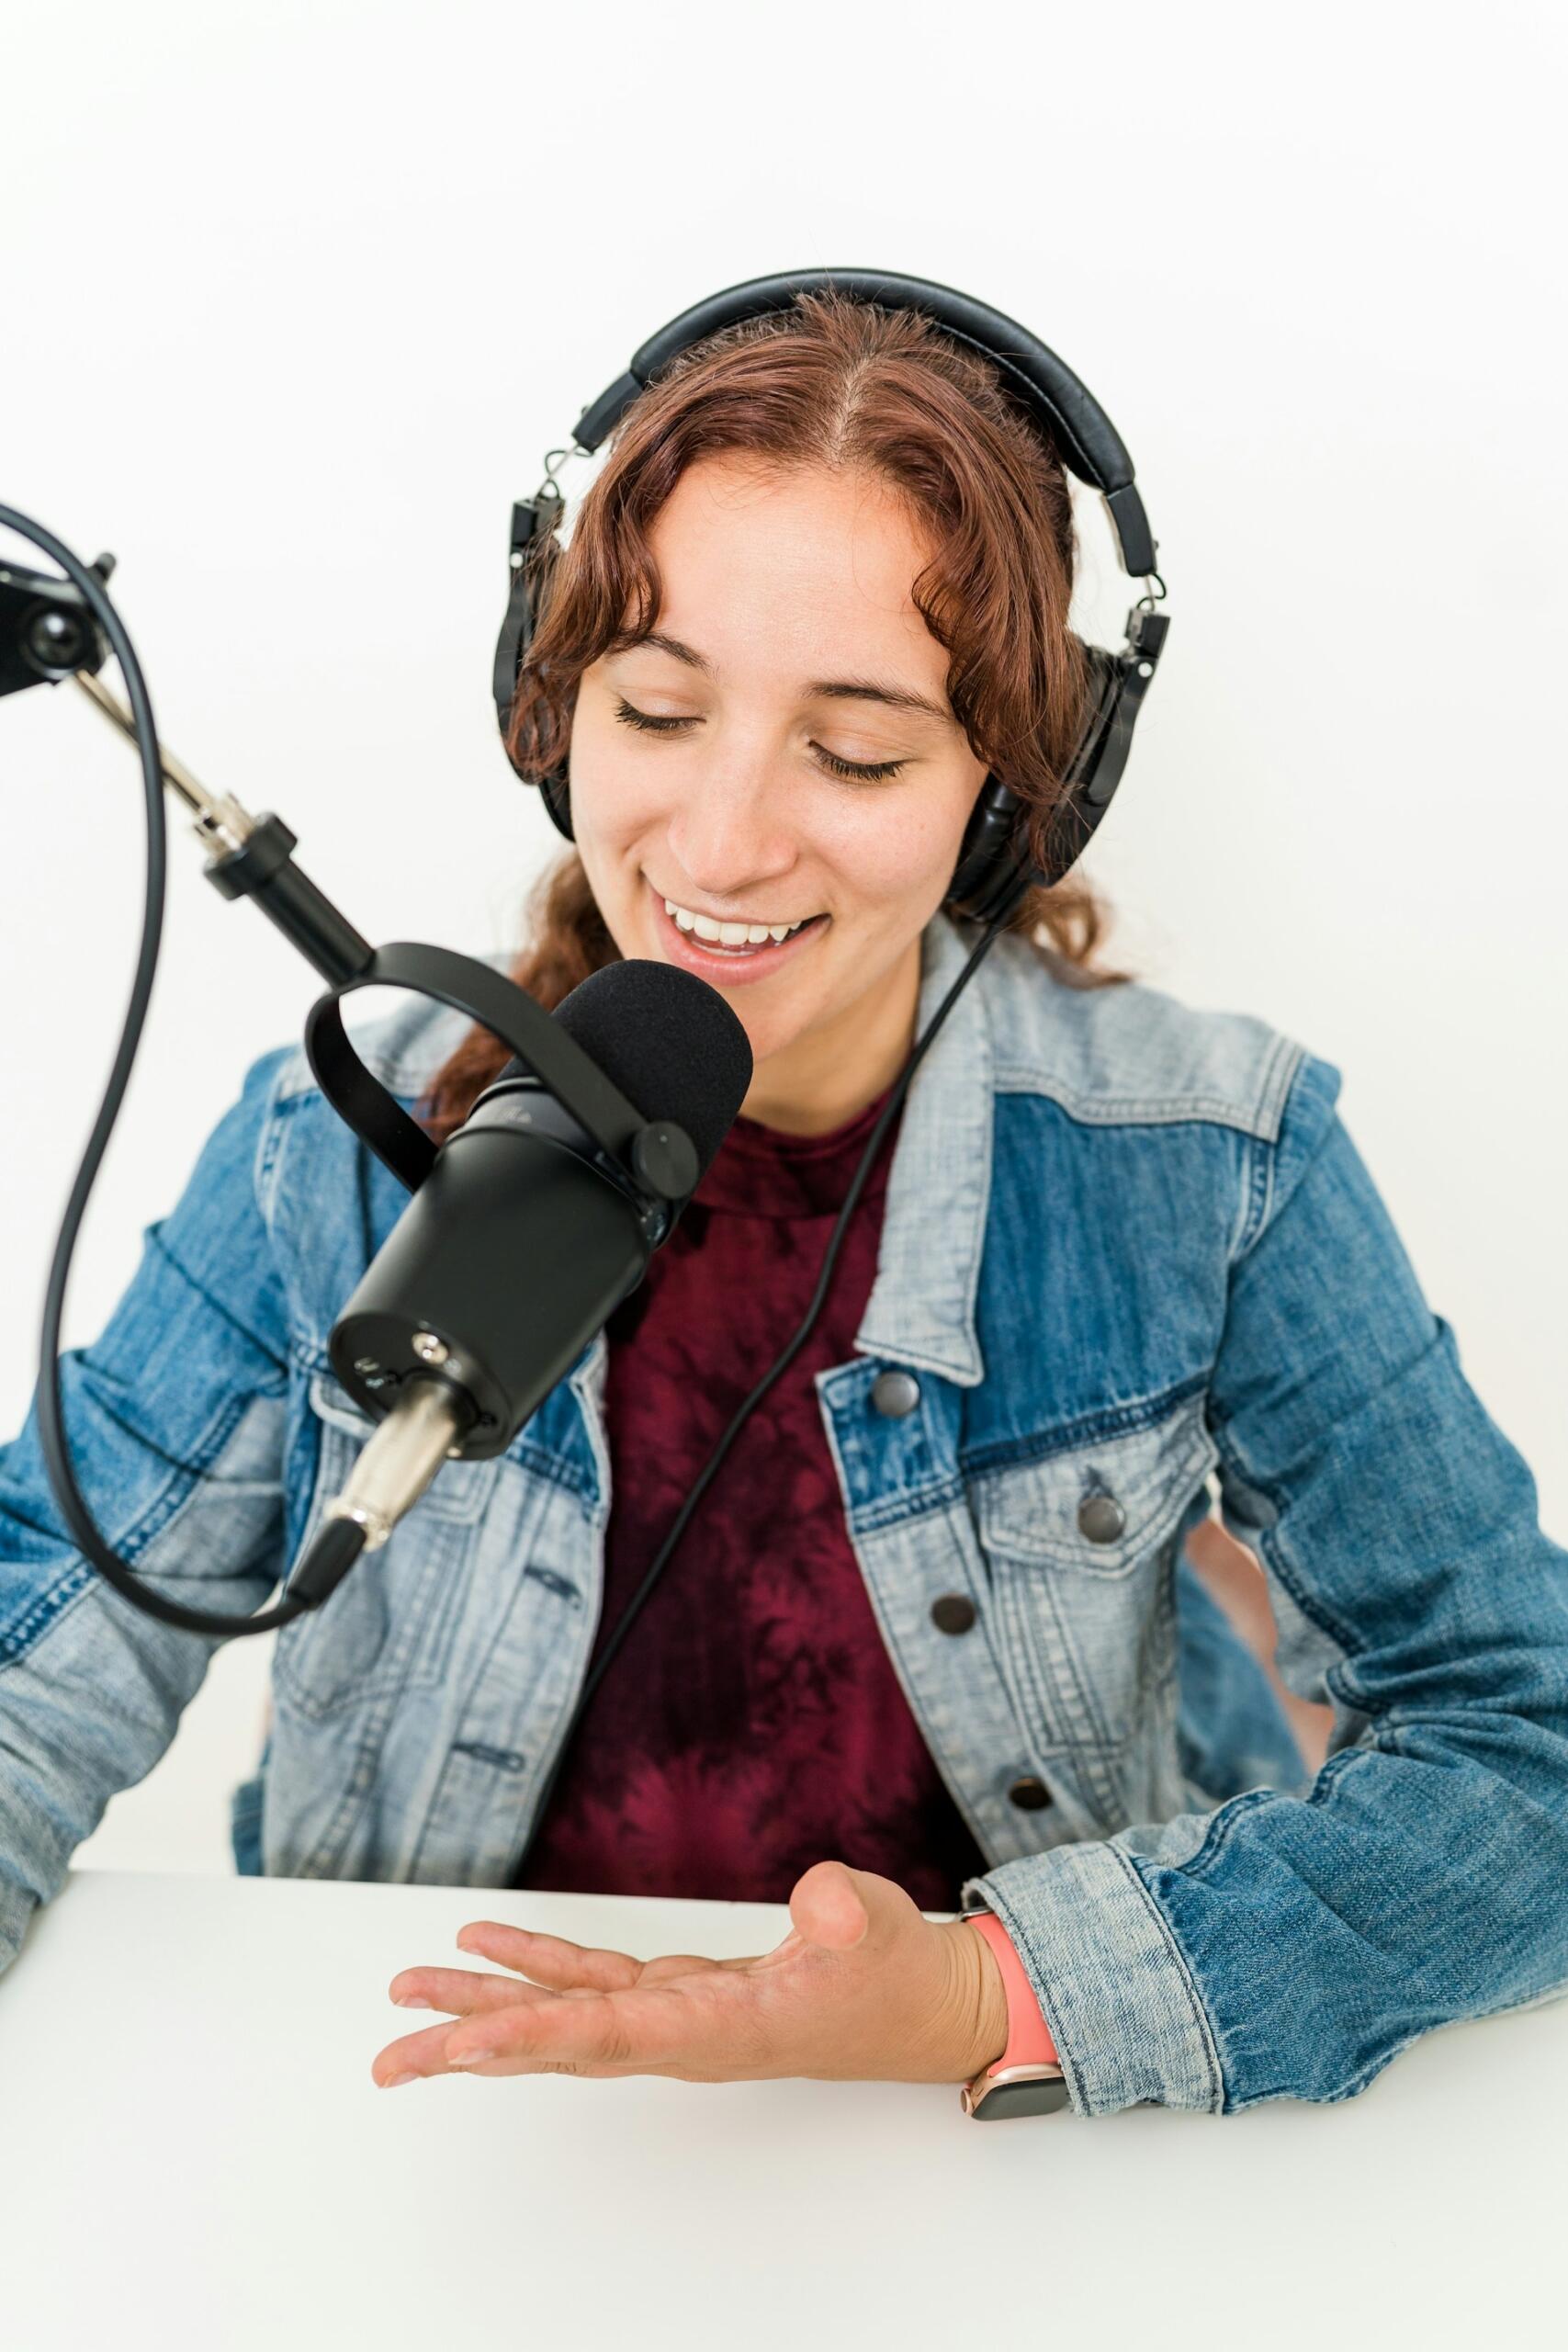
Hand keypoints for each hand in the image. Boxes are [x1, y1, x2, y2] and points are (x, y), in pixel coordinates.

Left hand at [371, 1859, 1009, 2089]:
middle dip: (471, 2047)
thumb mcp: (874, 1929)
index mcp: (719, 2029)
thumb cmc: (893, 1975)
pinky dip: (535, 1967)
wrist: (916, 2007)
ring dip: (483, 2008)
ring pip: (561, 2016)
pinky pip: (591, 1985)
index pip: (610, 2036)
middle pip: (557, 2043)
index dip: (533, 2037)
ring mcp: (672, 2017)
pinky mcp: (676, 1993)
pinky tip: (486, 1949)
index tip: (460, 2050)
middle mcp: (679, 2035)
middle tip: (390, 2053)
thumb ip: (839, 1913)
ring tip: (409, 1996)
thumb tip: (814, 1898)